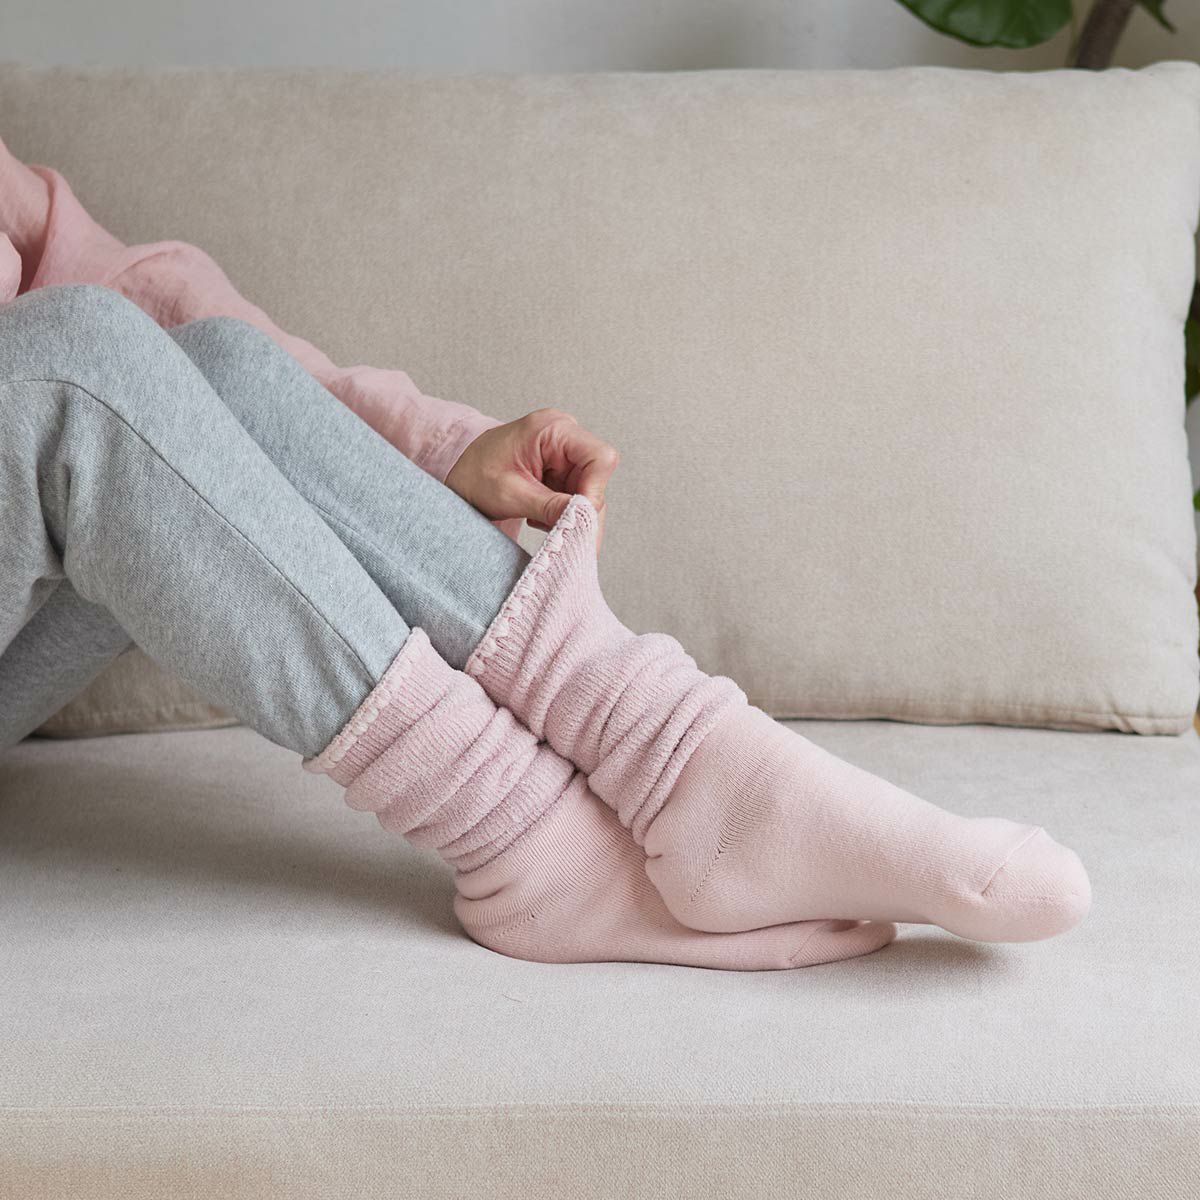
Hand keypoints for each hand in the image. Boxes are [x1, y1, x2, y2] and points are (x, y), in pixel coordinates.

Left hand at [445, 408, 618, 550]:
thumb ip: (550, 507)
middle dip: (581, 510)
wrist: (458, 474)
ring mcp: (564, 454)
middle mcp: (565, 437)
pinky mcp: (562, 470)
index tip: (577, 518)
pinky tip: (541, 518)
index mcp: (553, 429)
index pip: (599, 458)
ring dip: (571, 515)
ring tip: (541, 523)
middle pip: (596, 478)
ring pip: (589, 492)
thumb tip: (583, 522)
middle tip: (561, 534)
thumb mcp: (510, 494)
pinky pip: (577, 496)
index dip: (595, 491)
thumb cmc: (474, 474)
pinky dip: (563, 513)